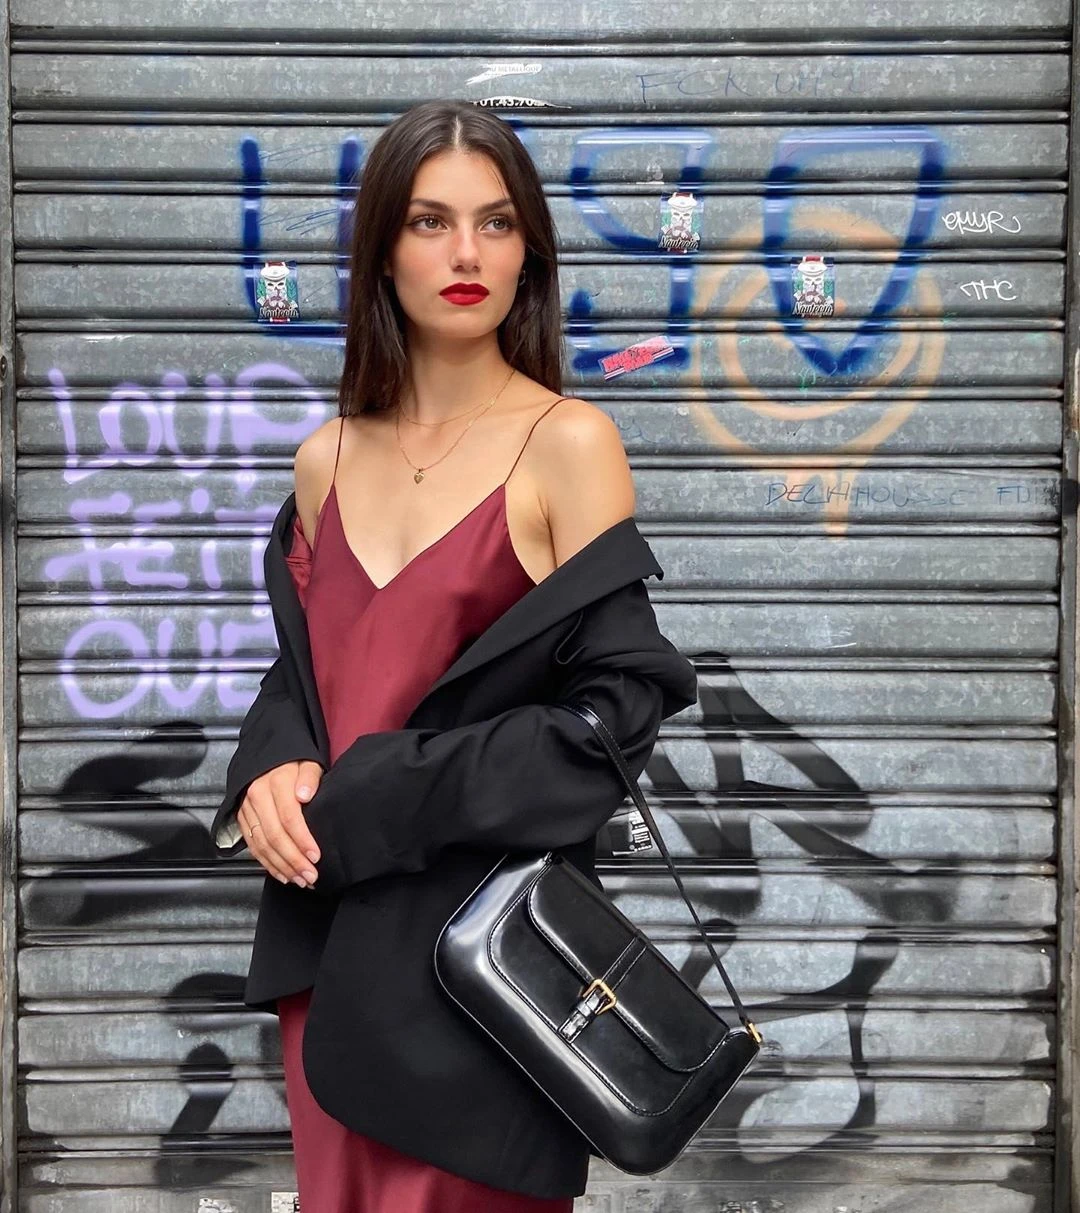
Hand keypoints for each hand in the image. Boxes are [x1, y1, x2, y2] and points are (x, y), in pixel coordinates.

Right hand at [237, 759, 324, 887]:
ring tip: (299, 879)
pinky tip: (282, 873)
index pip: (289, 817)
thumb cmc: (293, 763)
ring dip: (281, 866)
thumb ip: (309, 777)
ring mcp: (247, 809)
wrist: (268, 758)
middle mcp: (258, 797)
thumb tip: (304, 795)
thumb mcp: (308, 762)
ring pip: (262, 845)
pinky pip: (253, 846)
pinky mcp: (242, 819)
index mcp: (276, 783)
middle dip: (293, 860)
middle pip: (274, 836)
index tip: (315, 856)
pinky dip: (267, 863)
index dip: (302, 839)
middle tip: (310, 876)